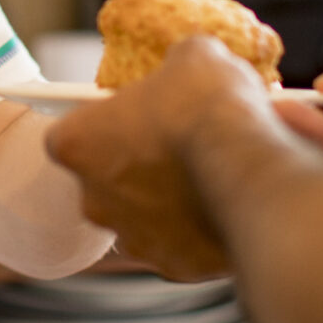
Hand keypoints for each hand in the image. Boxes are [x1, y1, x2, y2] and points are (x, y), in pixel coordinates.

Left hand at [41, 37, 293, 280]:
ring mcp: (133, 238)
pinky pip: (180, 245)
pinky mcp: (174, 266)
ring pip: (142, 217)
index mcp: (75, 143)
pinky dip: (197, 230)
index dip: (106, 121)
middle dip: (135, 164)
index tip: (135, 115)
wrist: (251, 172)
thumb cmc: (207, 112)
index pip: (71, 132)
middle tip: (176, 143)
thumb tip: (191, 64)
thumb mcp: (192, 56)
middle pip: (105, 179)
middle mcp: (93, 199)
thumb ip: (176, 65)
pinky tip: (222, 206)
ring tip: (206, 175)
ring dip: (165, 200)